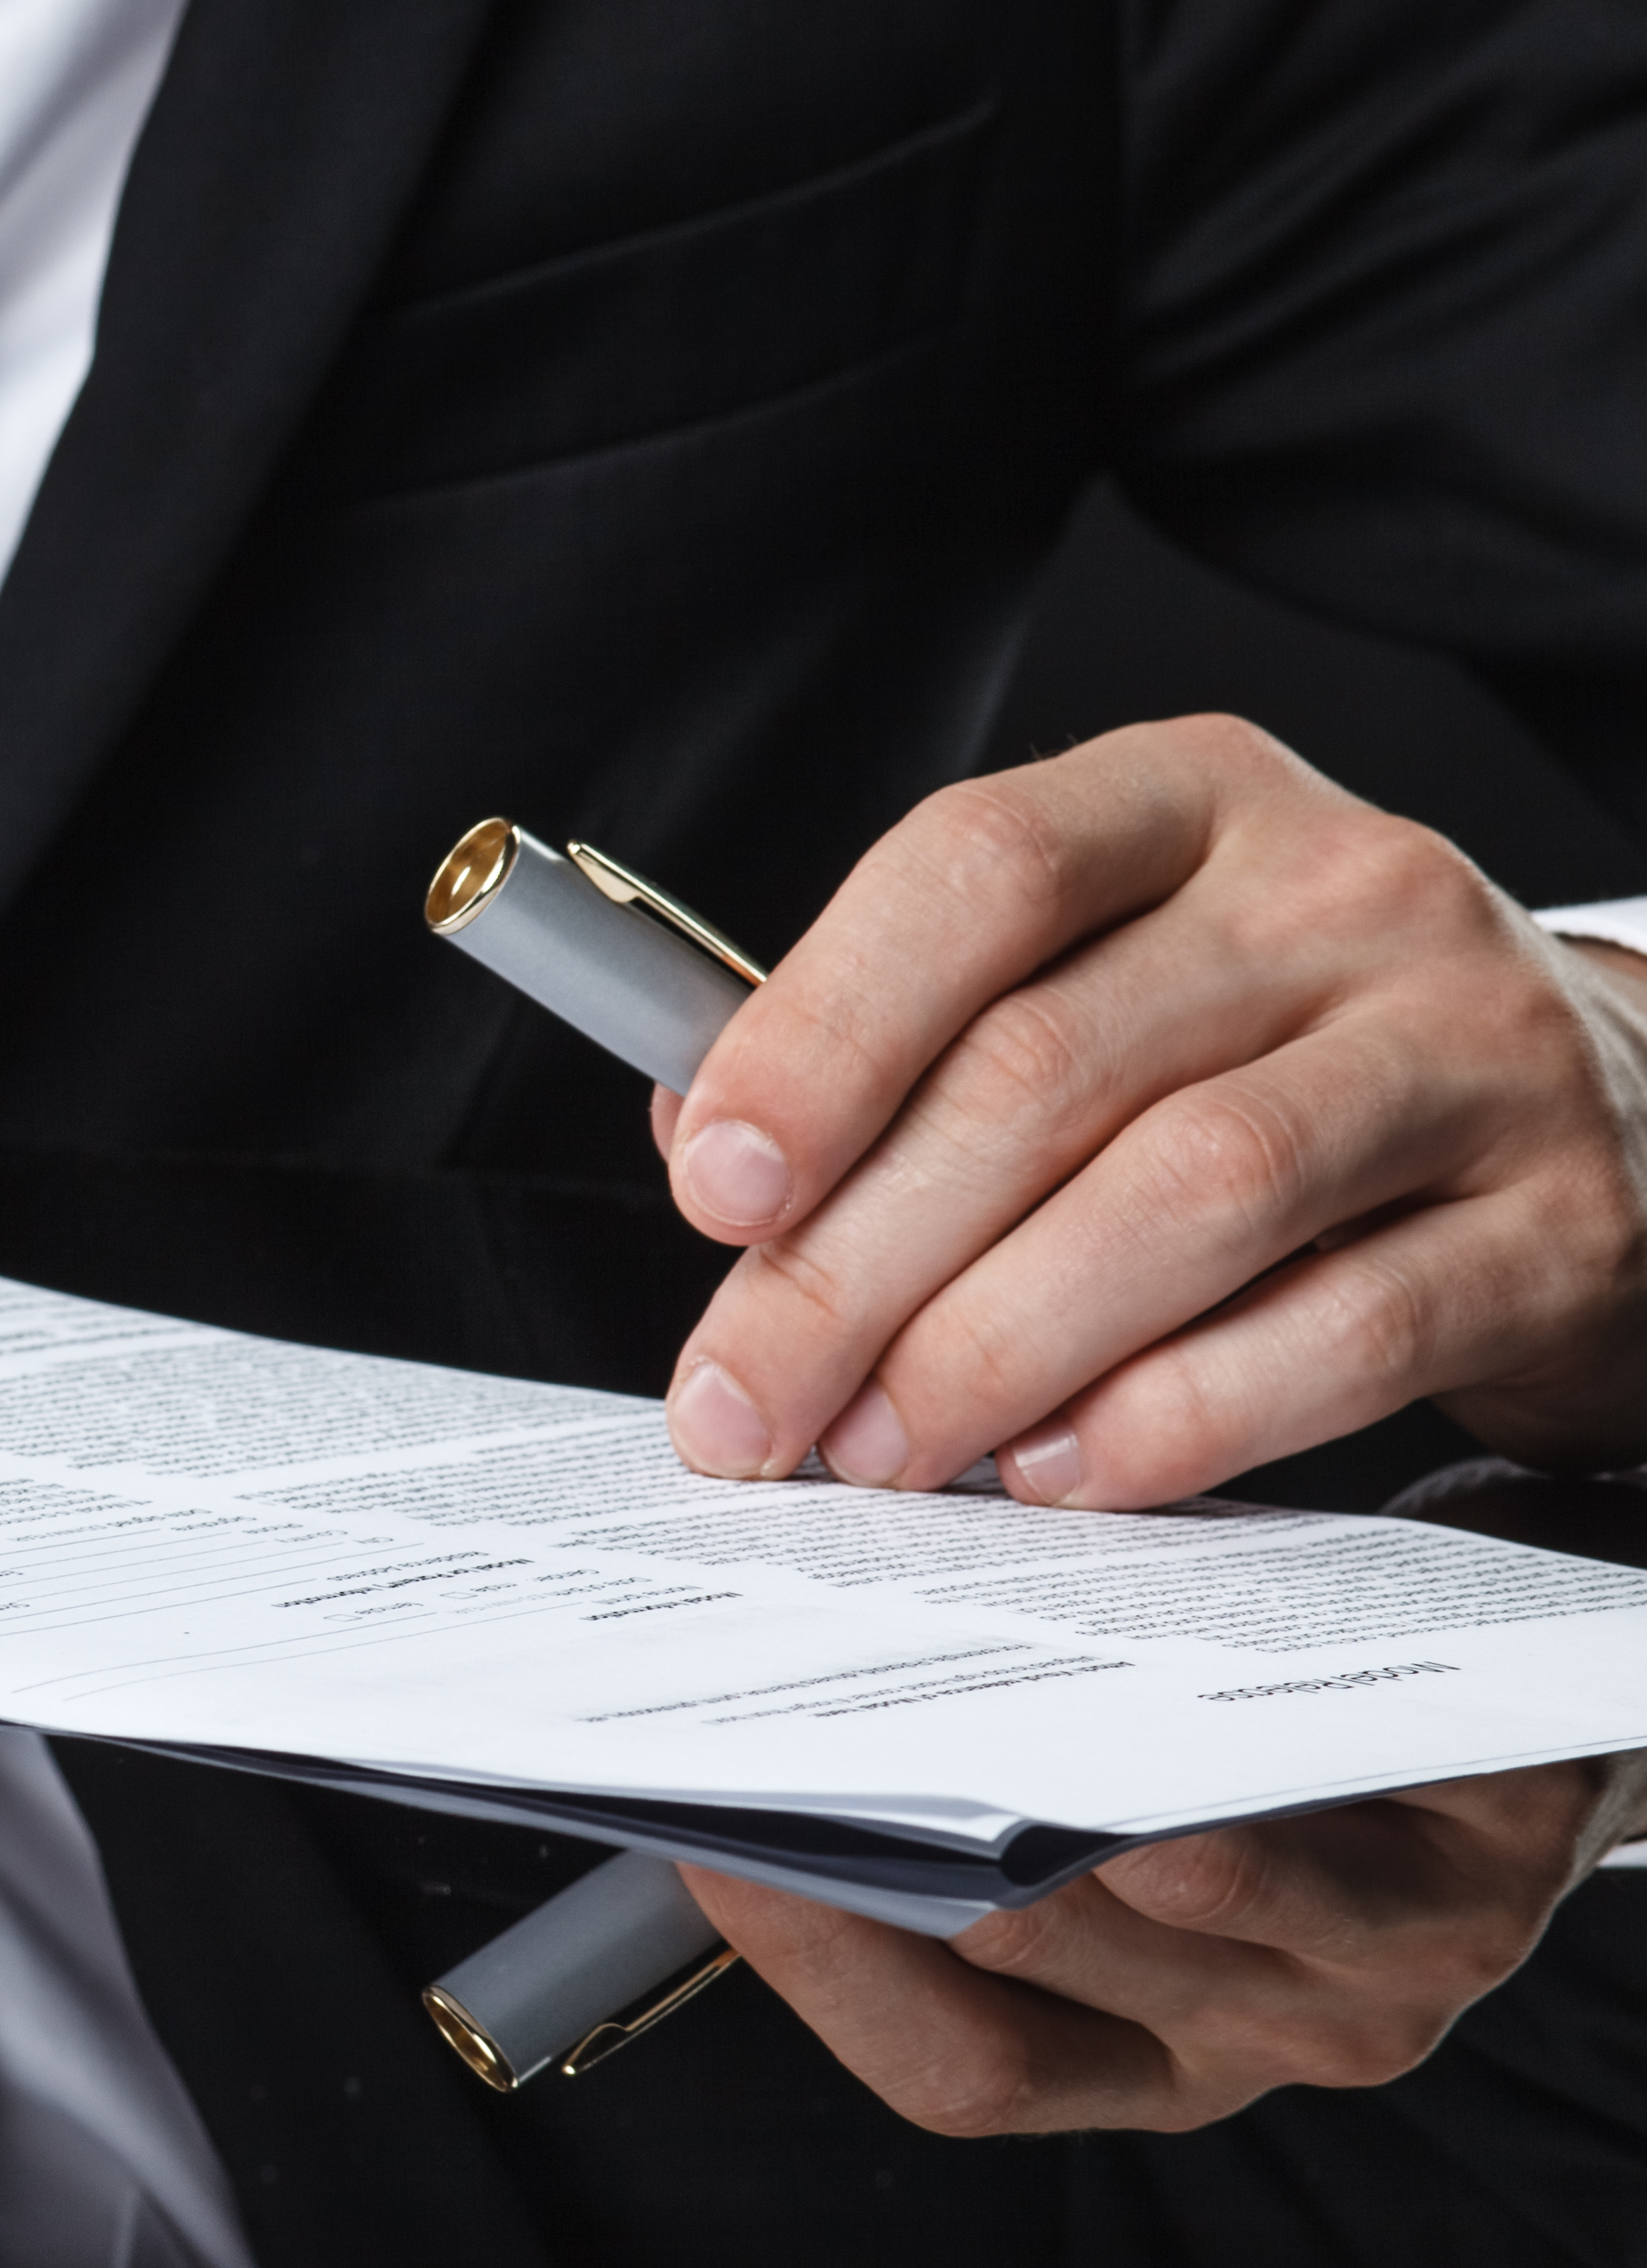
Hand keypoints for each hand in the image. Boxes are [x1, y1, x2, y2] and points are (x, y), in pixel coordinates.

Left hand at [653, 715, 1646, 1508]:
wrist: (1605, 1126)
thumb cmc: (1275, 1058)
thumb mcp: (1100, 988)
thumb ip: (903, 1044)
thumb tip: (710, 1147)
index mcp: (1189, 800)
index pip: (978, 866)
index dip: (821, 1033)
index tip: (716, 1190)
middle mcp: (1343, 888)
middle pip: (1046, 1066)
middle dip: (855, 1263)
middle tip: (751, 1401)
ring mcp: (1475, 1046)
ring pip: (1187, 1193)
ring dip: (992, 1347)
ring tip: (881, 1448)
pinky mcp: (1562, 1221)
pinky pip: (1343, 1327)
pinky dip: (1172, 1417)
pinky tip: (1059, 1467)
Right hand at [684, 1751, 1646, 2132]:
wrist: (1512, 1691)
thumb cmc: (1281, 1742)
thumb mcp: (1123, 1818)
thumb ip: (973, 1816)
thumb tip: (747, 1753)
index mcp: (1146, 2057)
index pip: (953, 2070)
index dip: (818, 1962)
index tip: (714, 1840)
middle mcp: (1264, 2042)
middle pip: (1035, 1970)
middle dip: (894, 1841)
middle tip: (791, 1724)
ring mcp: (1391, 1973)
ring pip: (1177, 1900)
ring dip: (1052, 1799)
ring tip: (955, 1703)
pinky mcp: (1498, 1870)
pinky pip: (1340, 1829)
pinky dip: (1227, 1760)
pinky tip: (1151, 1675)